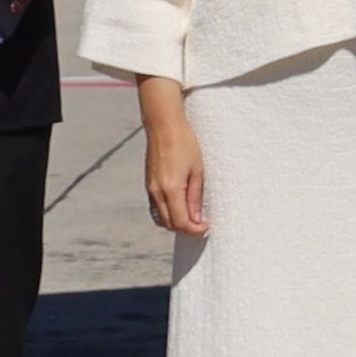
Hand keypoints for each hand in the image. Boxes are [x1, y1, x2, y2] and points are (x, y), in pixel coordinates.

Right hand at [142, 94, 207, 239]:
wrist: (164, 126)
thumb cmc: (185, 144)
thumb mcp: (197, 170)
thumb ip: (195, 196)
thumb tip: (196, 219)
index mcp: (170, 189)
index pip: (181, 222)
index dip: (194, 230)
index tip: (207, 227)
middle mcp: (157, 192)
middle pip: (170, 224)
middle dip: (186, 229)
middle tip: (202, 225)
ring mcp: (150, 189)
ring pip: (160, 218)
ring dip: (176, 223)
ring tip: (192, 217)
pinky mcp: (148, 184)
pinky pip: (155, 208)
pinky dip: (167, 214)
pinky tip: (179, 208)